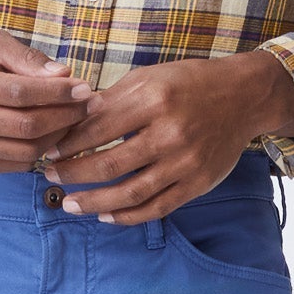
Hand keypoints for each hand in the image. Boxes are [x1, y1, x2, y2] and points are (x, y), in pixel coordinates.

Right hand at [0, 31, 95, 170]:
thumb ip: (27, 58)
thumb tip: (65, 74)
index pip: (21, 93)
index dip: (58, 93)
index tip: (85, 88)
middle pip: (27, 126)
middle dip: (67, 116)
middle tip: (90, 104)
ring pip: (27, 150)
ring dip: (59, 136)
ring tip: (74, 118)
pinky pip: (17, 163)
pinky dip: (41, 150)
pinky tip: (52, 132)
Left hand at [45, 51, 293, 222]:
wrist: (244, 96)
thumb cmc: (190, 82)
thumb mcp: (150, 77)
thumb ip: (112, 100)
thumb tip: (70, 119)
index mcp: (153, 100)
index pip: (98, 128)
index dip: (68, 144)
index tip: (49, 151)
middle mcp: (170, 133)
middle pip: (109, 164)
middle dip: (74, 174)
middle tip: (51, 177)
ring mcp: (185, 162)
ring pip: (130, 192)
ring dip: (94, 202)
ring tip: (70, 205)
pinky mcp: (198, 183)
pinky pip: (157, 207)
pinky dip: (128, 216)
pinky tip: (106, 216)